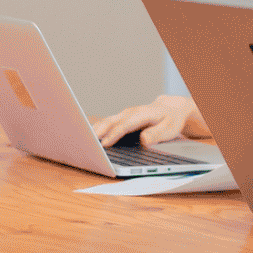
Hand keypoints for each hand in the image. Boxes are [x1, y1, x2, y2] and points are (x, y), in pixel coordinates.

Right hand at [90, 94, 205, 145]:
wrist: (171, 108)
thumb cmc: (171, 120)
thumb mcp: (170, 128)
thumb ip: (157, 134)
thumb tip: (144, 140)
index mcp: (141, 114)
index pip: (124, 126)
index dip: (113, 135)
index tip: (104, 145)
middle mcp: (130, 113)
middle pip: (110, 122)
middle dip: (97, 132)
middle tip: (85, 143)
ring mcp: (123, 115)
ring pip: (105, 122)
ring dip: (93, 130)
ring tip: (82, 142)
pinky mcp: (120, 119)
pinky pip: (106, 124)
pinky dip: (96, 130)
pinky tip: (88, 138)